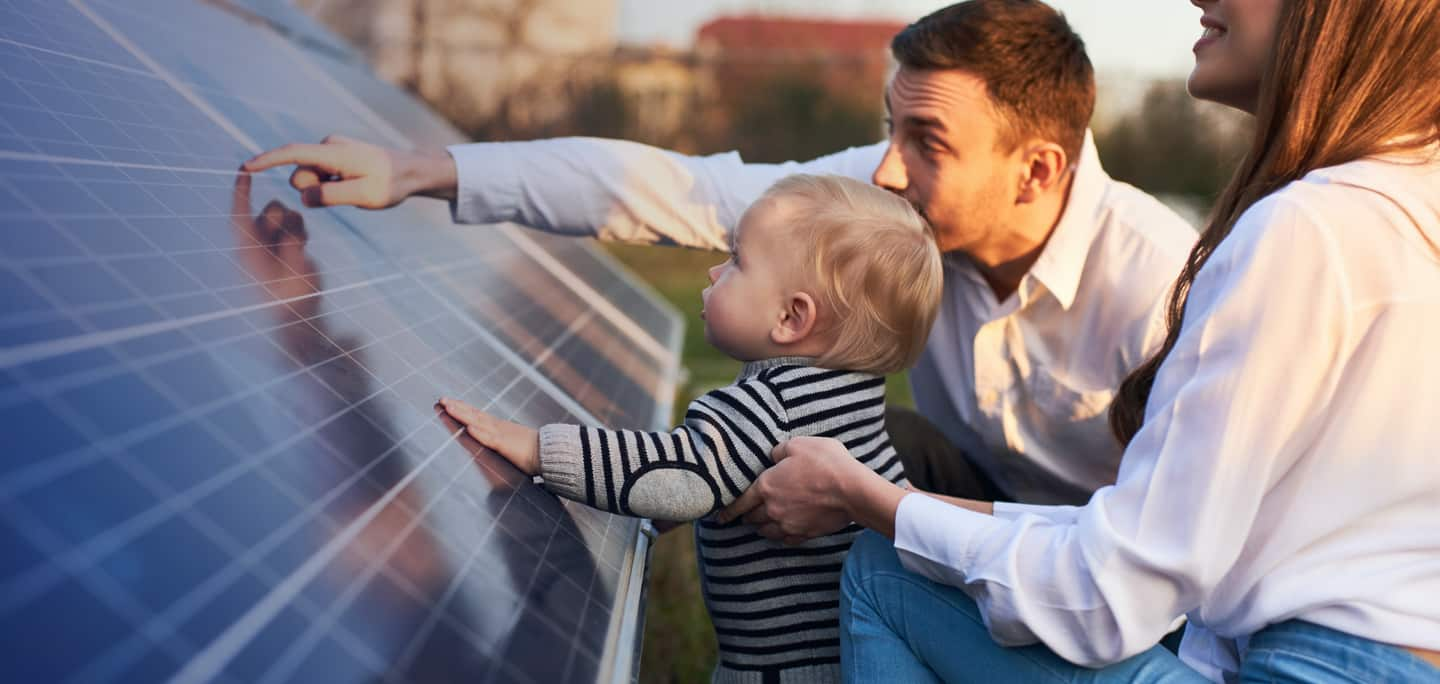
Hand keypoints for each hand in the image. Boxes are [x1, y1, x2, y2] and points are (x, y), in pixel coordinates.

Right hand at [242, 134, 456, 208]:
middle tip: (349, 194)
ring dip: (324, 190)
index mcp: (336, 153)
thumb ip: (332, 196)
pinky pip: (319, 178)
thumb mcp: (366, 196)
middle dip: (313, 191)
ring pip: (310, 179)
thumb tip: (304, 195)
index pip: (294, 154)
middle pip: (300, 175)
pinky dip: (329, 187)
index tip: (245, 167)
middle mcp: (329, 146)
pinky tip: (353, 186)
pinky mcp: (334, 158)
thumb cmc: (392, 184)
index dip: (268, 161)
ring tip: (355, 189)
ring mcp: (331, 151)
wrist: (411, 171)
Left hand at [437, 398, 539, 474]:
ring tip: (448, 407)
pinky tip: (468, 428)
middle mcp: (497, 426)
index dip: (462, 408)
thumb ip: (500, 443)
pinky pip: (489, 438)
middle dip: (456, 406)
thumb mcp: (512, 444)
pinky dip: (479, 432)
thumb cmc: (532, 451)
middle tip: (441, 399)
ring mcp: (500, 434)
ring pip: (477, 422)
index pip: (476, 415)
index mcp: (498, 427)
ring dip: (462, 414)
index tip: (448, 403)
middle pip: (473, 414)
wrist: (549, 452)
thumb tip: (491, 443)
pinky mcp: (504, 445)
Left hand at [718, 436, 903, 543]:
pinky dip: (780, 536)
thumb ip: (780, 450)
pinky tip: (783, 532)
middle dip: (746, 516)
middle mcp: (772, 509)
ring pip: (766, 531)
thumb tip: (773, 456)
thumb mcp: (799, 445)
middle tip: (744, 515)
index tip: (719, 517)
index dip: (727, 510)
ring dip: (761, 527)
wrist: (852, 491)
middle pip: (751, 518)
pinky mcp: (804, 534)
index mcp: (766, 486)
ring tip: (761, 524)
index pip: (740, 502)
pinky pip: (785, 540)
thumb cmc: (825, 463)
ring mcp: (788, 525)